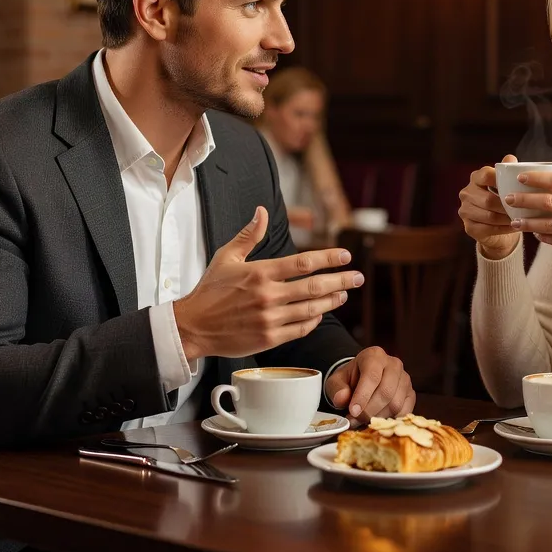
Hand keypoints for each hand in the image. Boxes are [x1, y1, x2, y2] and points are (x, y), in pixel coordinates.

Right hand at [173, 206, 363, 360]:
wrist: (193, 326)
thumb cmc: (209, 291)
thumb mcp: (226, 257)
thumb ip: (248, 235)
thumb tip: (262, 212)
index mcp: (260, 273)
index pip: (304, 263)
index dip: (329, 258)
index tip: (345, 255)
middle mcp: (268, 296)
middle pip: (315, 287)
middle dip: (342, 280)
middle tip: (358, 276)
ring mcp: (270, 319)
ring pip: (312, 309)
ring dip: (332, 301)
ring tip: (344, 294)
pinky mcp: (269, 339)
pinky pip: (300, 329)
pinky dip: (314, 321)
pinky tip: (321, 313)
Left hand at [324, 346, 414, 420]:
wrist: (362, 379)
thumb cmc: (349, 380)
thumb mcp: (336, 381)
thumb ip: (336, 389)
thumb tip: (342, 399)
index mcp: (374, 355)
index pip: (372, 376)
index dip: (362, 396)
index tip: (352, 412)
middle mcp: (393, 364)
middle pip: (386, 392)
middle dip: (369, 411)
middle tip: (355, 420)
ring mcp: (405, 378)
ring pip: (396, 404)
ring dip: (378, 417)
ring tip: (364, 420)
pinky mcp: (411, 393)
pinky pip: (405, 411)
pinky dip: (390, 420)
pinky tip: (377, 419)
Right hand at [458, 154, 520, 259]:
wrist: (498, 226)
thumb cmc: (504, 200)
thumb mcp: (507, 185)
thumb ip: (508, 172)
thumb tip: (510, 159)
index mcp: (475, 178)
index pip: (486, 175)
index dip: (500, 180)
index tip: (516, 187)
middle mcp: (467, 193)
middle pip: (488, 199)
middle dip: (507, 206)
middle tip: (524, 208)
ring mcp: (465, 211)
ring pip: (489, 216)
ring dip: (507, 218)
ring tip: (521, 218)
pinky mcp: (469, 227)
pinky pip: (488, 228)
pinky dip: (504, 228)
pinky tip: (514, 226)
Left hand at [503, 171, 551, 271]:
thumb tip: (550, 186)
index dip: (536, 178)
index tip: (520, 178)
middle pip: (548, 201)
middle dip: (524, 200)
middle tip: (508, 199)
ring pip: (549, 224)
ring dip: (528, 223)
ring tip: (514, 222)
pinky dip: (544, 237)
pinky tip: (535, 234)